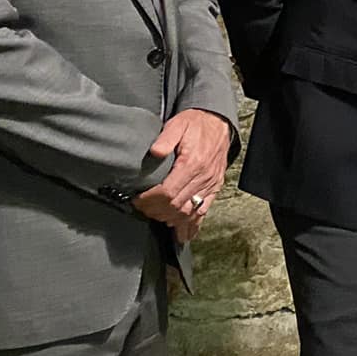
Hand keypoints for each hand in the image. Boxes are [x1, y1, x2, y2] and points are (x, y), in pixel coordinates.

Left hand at [138, 108, 230, 240]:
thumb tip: (154, 152)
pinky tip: (183, 233)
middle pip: (176, 205)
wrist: (218, 122)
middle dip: (156, 211)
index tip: (138, 201)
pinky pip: (204, 211)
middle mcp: (203, 177)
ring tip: (157, 218)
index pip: (168, 192)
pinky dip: (192, 224)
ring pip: (190, 211)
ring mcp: (211, 184)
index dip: (150, 200)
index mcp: (193, 163)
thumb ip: (165, 138)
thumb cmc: (196, 124)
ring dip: (171, 219)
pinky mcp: (215, 187)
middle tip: (142, 210)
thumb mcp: (178, 124)